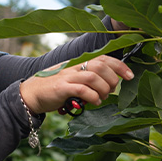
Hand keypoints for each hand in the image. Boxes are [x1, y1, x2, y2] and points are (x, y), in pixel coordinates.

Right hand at [19, 55, 133, 113]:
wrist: (31, 94)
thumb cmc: (55, 89)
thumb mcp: (74, 80)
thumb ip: (89, 80)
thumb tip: (109, 86)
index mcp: (79, 63)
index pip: (103, 58)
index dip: (119, 66)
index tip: (130, 76)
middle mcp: (74, 66)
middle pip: (101, 65)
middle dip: (112, 79)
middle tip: (111, 91)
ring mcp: (68, 76)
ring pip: (93, 77)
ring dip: (103, 89)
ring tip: (102, 98)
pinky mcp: (62, 87)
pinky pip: (82, 89)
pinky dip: (92, 97)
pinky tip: (94, 102)